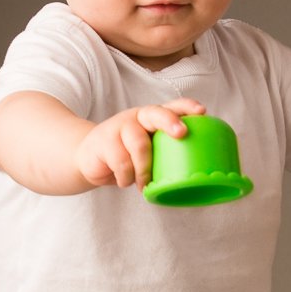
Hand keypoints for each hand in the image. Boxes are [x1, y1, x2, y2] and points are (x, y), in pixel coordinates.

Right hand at [74, 97, 205, 189]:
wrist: (88, 159)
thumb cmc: (126, 157)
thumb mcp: (146, 152)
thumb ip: (162, 154)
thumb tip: (191, 174)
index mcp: (152, 119)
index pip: (172, 106)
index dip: (187, 107)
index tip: (201, 112)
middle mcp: (137, 118)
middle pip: (156, 114)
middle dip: (170, 122)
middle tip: (182, 134)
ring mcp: (119, 127)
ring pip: (139, 146)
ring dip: (144, 170)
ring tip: (143, 184)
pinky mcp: (104, 141)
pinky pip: (122, 163)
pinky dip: (126, 177)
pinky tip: (124, 181)